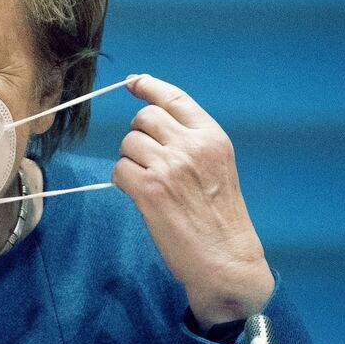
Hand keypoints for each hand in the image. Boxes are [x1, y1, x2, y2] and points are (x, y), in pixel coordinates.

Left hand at [111, 74, 273, 328]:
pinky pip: (118, 170)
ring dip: (130, 161)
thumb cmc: (219, 218)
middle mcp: (192, 146)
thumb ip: (191, 141)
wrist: (225, 261)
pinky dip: (122, 181)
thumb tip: (153, 119)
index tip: (134, 83)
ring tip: (148, 183)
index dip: (149, 86)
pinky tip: (138, 195)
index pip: (174, 98)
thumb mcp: (217, 167)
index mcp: (212, 137)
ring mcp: (170, 167)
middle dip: (139, 135)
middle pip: (144, 118)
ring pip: (128, 143)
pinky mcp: (149, 189)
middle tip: (147, 160)